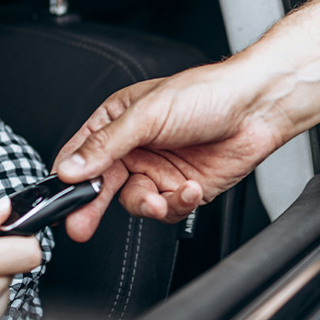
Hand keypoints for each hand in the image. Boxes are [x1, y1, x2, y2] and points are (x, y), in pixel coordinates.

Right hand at [54, 58, 295, 241]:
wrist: (256, 109)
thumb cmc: (206, 94)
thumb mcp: (147, 115)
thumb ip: (106, 144)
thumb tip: (71, 168)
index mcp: (117, 121)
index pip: (82, 154)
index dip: (70, 176)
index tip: (62, 196)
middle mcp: (135, 148)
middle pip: (103, 185)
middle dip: (92, 207)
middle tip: (80, 226)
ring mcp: (158, 170)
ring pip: (136, 202)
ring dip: (148, 204)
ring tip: (161, 199)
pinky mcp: (182, 190)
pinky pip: (168, 210)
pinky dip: (178, 204)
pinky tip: (190, 189)